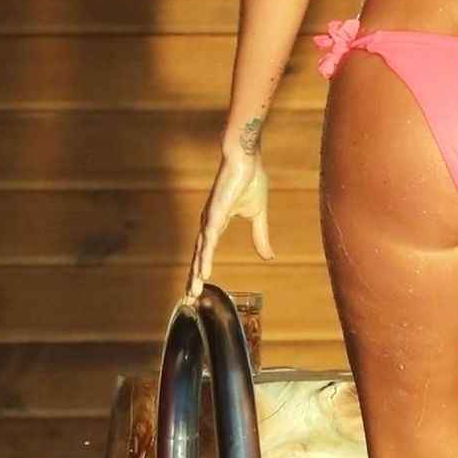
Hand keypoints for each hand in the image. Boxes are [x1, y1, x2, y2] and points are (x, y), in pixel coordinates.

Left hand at [188, 147, 273, 297]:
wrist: (247, 158)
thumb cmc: (250, 180)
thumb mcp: (258, 214)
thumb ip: (260, 236)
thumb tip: (269, 257)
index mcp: (216, 223)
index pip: (205, 251)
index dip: (201, 269)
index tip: (198, 287)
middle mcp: (208, 224)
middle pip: (198, 255)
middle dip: (193, 277)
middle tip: (189, 298)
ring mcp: (210, 219)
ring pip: (200, 252)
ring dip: (196, 272)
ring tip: (193, 292)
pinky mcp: (214, 214)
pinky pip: (208, 240)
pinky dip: (204, 257)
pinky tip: (202, 272)